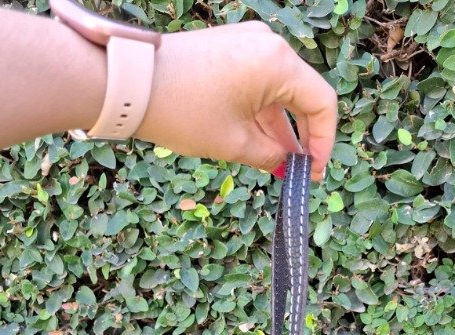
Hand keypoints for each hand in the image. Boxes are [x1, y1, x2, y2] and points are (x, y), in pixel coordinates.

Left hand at [134, 21, 337, 181]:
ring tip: (281, 165)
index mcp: (278, 62)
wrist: (129, 84)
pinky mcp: (230, 49)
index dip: (324, 143)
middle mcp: (269, 45)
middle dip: (304, 137)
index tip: (314, 173)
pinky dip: (263, 113)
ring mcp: (248, 43)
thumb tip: (288, 166)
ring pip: (281, 92)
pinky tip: (263, 143)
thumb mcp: (234, 144)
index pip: (322, 103)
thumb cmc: (183, 111)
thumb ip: (272, 156)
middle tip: (302, 172)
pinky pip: (260, 83)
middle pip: (303, 95)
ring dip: (283, 128)